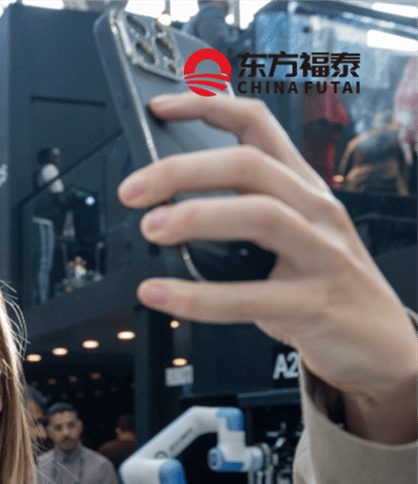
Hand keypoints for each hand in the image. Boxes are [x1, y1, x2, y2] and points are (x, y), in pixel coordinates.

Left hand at [119, 93, 416, 444]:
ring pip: (259, 215)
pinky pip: (249, 297)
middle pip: (248, 165)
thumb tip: (165, 203)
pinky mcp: (314, 304)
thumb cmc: (322, 286)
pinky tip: (159, 294)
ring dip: (196, 217)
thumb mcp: (290, 235)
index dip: (207, 106)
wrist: (381, 346)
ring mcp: (320, 254)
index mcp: (302, 187)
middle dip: (183, 170)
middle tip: (133, 190)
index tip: (160, 108)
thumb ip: (240, 212)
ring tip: (151, 229)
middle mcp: (315, 210)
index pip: (257, 124)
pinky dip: (196, 297)